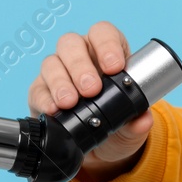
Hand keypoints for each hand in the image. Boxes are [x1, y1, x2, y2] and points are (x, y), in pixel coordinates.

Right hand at [27, 21, 154, 181]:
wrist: (98, 147)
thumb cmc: (117, 122)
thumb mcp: (133, 123)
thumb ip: (139, 120)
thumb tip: (142, 120)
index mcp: (105, 52)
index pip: (103, 33)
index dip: (107, 45)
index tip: (115, 67)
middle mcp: (78, 57)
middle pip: (71, 44)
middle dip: (80, 65)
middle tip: (91, 89)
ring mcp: (56, 72)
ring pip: (51, 63)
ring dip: (60, 82)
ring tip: (70, 102)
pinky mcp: (40, 92)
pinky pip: (38, 89)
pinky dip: (45, 99)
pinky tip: (53, 109)